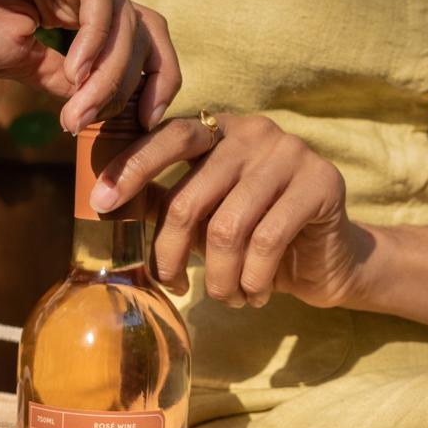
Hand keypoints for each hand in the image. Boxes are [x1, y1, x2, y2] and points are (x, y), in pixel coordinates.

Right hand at [0, 0, 180, 133]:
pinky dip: (96, 31)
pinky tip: (75, 63)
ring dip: (108, 66)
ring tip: (79, 102)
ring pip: (122, 10)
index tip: (145, 124)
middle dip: (126, 82)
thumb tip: (110, 106)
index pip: (132, 39)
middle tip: (91, 119)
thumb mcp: (21, 63)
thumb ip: (68, 78)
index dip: (149, 79)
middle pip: (137, 28)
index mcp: (69, 5)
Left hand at [89, 113, 371, 307]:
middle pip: (190, 197)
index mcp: (221, 130)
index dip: (132, 168)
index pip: (169, 137)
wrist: (327, 260)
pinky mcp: (321, 184)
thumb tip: (104, 202)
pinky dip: (252, 281)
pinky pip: (266, 243)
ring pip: (227, 228)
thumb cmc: (256, 238)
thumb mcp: (205, 219)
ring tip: (226, 298)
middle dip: (171, 252)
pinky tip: (255, 295)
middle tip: (172, 285)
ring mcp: (291, 153)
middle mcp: (254, 132)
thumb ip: (166, 203)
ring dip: (219, 279)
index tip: (100, 203)